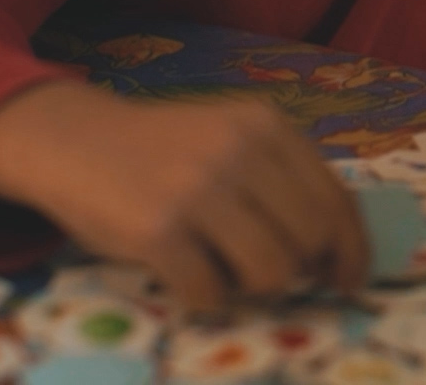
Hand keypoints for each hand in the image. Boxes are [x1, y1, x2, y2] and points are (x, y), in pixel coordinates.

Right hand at [0, 81, 368, 309]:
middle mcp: (240, 151)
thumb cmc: (163, 149)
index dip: (351, 250)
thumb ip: (281, 178)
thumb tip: (334, 252)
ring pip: (272, 271)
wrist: (74, 140)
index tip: (347, 280)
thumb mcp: (232, 138)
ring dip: (255, 287)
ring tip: (225, 271)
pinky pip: (211, 292)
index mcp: (268, 126)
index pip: (336, 200)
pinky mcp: (158, 230)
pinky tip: (187, 277)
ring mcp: (199, 189)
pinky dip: (206, 298)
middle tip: (267, 272)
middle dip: (297, 269)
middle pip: (310, 242)